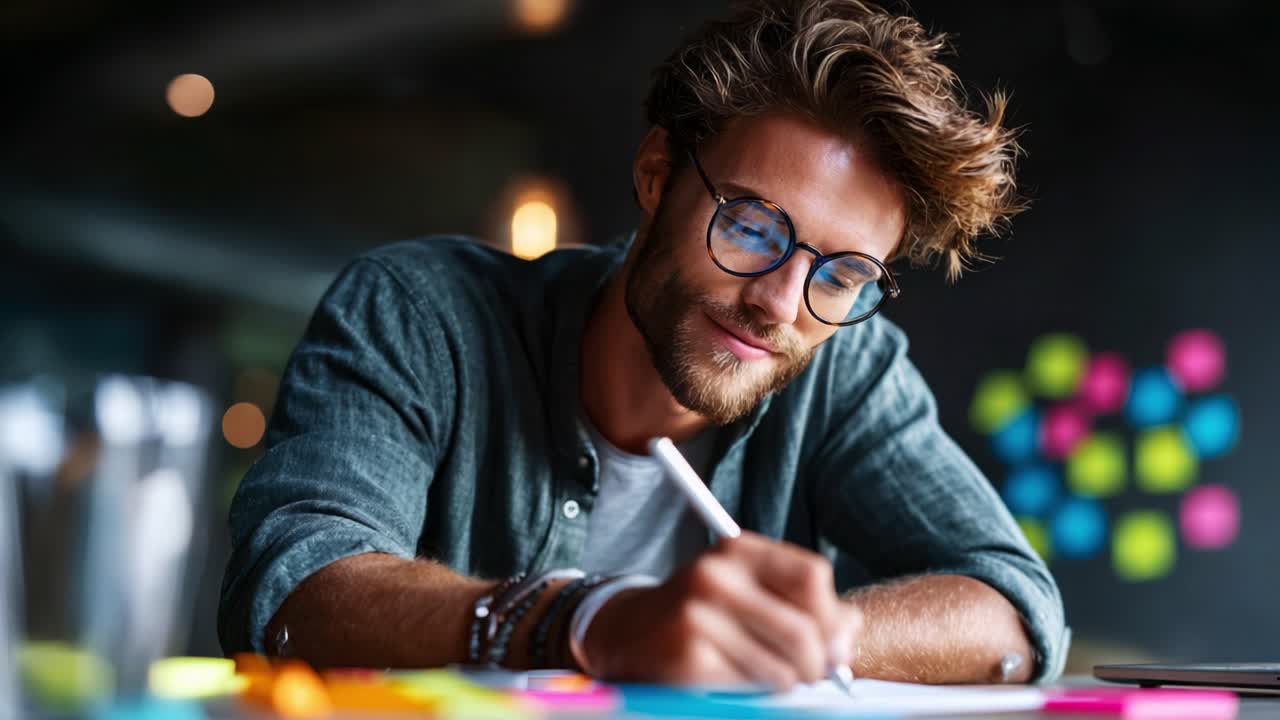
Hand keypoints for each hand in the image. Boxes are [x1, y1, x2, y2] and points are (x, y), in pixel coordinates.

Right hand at [580, 532, 862, 689]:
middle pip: (803, 628)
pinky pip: (748, 687)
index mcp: (738, 549)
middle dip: (819, 664)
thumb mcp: (747, 591)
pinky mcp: (686, 655)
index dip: (831, 615)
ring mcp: (697, 614)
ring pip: (781, 667)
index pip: (812, 575)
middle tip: (816, 676)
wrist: (626, 631)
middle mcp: (716, 574)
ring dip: (786, 684)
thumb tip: (850, 629)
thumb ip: (801, 604)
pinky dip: (753, 694)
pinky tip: (735, 680)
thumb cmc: (701, 612)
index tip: (836, 644)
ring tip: (770, 677)